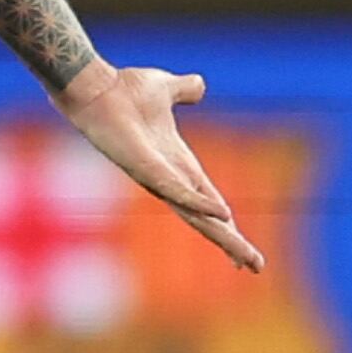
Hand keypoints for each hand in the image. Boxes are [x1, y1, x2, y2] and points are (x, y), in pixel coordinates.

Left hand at [53, 59, 262, 271]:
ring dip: (224, 237)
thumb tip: (198, 86)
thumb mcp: (166, 88)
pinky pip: (180, 193)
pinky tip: (225, 215)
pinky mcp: (147, 172)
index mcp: (178, 164)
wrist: (95, 87)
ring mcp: (158, 179)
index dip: (226, 223)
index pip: (208, 200)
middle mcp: (170, 179)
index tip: (240, 245)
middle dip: (232, 243)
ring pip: (197, 218)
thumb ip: (184, 90)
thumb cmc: (123, 90)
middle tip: (256, 266)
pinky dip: (202, 204)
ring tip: (246, 257)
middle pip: (207, 220)